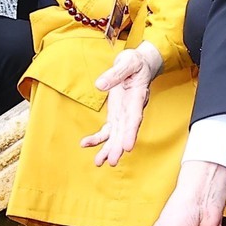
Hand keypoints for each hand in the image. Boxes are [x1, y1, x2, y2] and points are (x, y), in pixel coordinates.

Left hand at [83, 44, 159, 166]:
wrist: (139, 64)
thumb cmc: (135, 62)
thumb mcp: (127, 62)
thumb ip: (115, 73)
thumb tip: (99, 85)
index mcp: (137, 97)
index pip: (135, 118)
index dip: (131, 133)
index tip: (128, 147)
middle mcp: (132, 109)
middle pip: (126, 131)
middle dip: (119, 147)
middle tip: (112, 161)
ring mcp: (124, 114)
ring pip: (117, 135)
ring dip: (108, 149)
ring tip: (99, 162)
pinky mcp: (116, 114)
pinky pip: (108, 130)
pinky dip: (97, 138)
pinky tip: (86, 144)